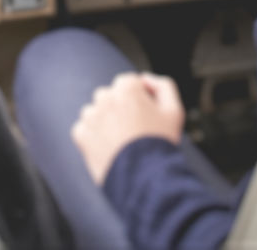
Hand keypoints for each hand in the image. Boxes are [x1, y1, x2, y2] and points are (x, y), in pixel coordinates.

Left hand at [71, 72, 185, 184]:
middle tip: (134, 129)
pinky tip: (108, 148)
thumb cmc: (160, 144)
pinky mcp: (81, 135)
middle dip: (120, 108)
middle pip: (110, 96)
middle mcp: (106, 97)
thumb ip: (163, 86)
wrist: (144, 177)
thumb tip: (145, 79)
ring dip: (104, 121)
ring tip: (121, 141)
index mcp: (127, 88)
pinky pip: (84, 129)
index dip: (140, 98)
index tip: (146, 115)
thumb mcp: (175, 110)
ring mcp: (91, 116)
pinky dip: (92, 137)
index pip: (129, 83)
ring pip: (95, 112)